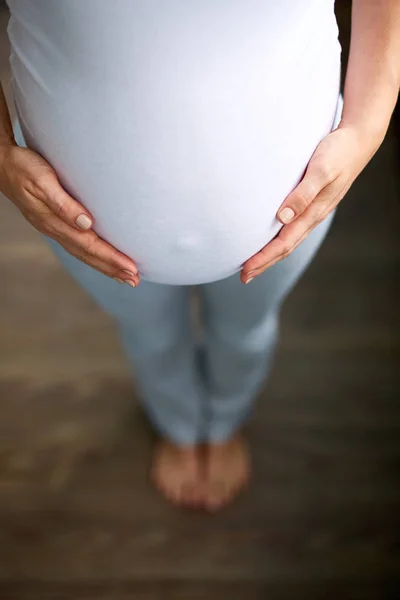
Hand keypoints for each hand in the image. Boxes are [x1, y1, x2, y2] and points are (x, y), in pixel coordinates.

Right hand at [0, 144, 139, 285]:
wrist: (2, 164)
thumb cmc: (23, 168)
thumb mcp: (43, 182)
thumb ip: (64, 204)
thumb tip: (87, 223)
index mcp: (54, 222)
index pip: (89, 245)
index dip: (111, 258)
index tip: (131, 268)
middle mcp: (55, 229)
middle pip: (88, 254)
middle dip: (113, 268)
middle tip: (135, 280)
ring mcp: (54, 228)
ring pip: (84, 253)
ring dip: (105, 266)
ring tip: (125, 276)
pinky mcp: (55, 223)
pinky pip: (78, 245)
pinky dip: (94, 255)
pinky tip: (103, 258)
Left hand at [240, 123, 384, 283]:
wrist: (358, 140)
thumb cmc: (338, 152)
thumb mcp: (321, 170)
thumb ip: (303, 193)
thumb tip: (283, 217)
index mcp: (313, 212)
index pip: (284, 243)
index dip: (264, 258)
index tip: (246, 269)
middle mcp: (312, 216)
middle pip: (285, 247)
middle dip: (264, 263)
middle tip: (244, 277)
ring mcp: (313, 211)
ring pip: (289, 239)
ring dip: (271, 254)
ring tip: (254, 263)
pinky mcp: (312, 203)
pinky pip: (292, 228)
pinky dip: (278, 238)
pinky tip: (270, 237)